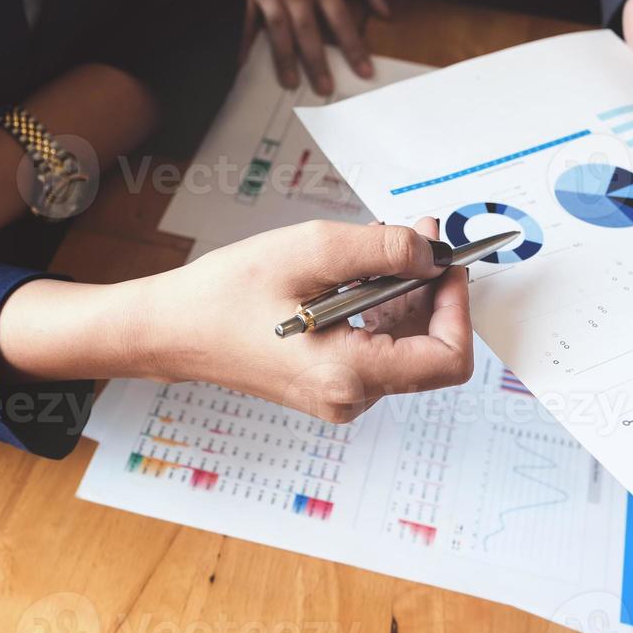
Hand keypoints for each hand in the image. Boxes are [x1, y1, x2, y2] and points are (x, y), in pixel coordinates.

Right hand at [135, 218, 472, 421]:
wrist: (175, 329)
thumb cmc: (227, 295)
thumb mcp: (310, 252)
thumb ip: (382, 250)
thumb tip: (432, 255)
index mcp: (348, 375)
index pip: (447, 358)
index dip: (458, 306)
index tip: (445, 263)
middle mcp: (350, 397)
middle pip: (430, 351)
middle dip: (433, 290)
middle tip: (422, 235)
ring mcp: (341, 395)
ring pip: (407, 348)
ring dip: (409, 293)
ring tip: (389, 245)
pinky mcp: (332, 384)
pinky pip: (380, 349)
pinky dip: (384, 308)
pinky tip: (364, 272)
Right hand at [241, 0, 390, 94]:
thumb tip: (387, 11)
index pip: (342, 21)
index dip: (353, 47)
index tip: (364, 72)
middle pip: (308, 31)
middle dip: (316, 61)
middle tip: (323, 88)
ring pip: (278, 30)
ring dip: (284, 58)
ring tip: (290, 83)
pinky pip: (247, 20)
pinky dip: (244, 41)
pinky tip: (243, 62)